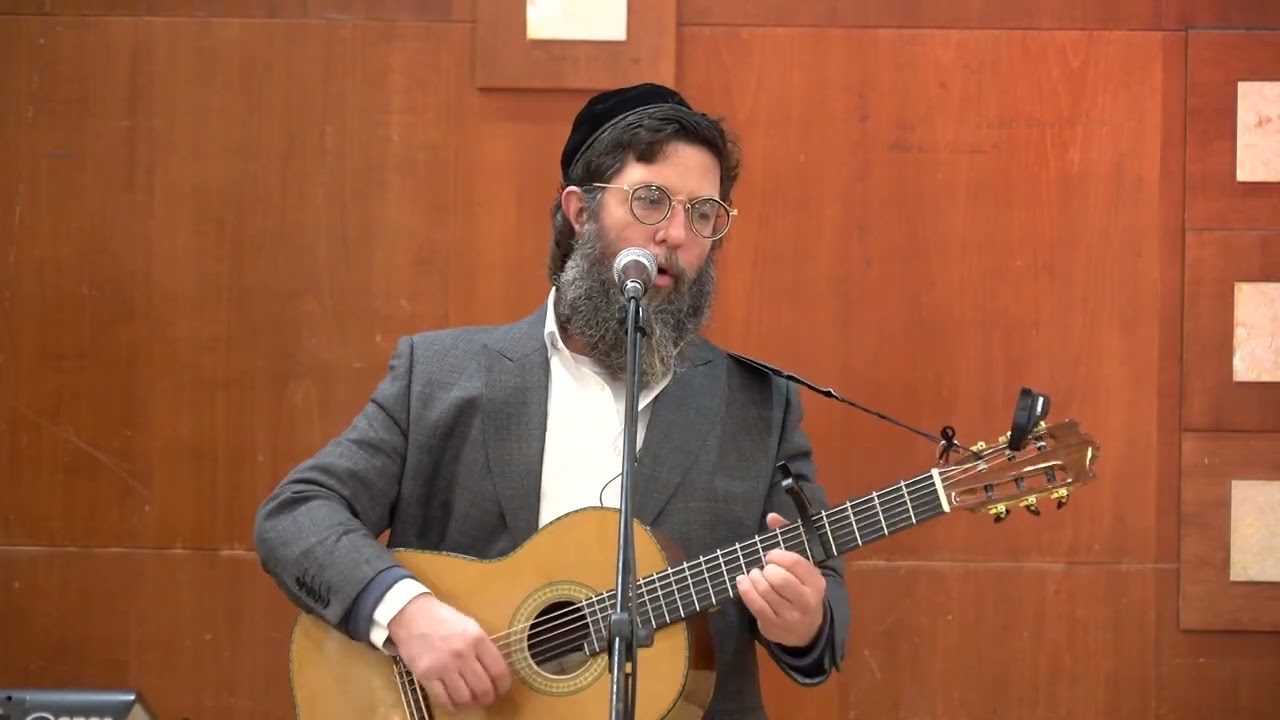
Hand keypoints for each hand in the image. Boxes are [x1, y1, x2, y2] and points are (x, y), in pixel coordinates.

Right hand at [388, 593, 511, 712]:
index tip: (501, 689)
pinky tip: (455, 704)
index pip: (498, 671)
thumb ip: (482, 647)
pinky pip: (443, 700)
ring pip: (465, 698)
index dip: (503, 685)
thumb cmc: (443, 619)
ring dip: (471, 704)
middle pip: (483, 688)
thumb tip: (494, 670)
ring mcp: (443, 666)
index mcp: (477, 639)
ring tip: (471, 701)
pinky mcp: (426, 675)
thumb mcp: (470, 626)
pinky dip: (452, 706)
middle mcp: (463, 654)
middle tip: (487, 699)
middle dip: (488, 698)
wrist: (412, 614)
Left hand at [736, 512, 827, 647]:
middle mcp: (806, 601)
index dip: (778, 555)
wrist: (807, 630)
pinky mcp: (774, 626)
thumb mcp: (803, 567)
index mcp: (816, 582)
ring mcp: (790, 616)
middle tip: (764, 567)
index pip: (796, 563)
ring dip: (754, 578)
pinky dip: (745, 590)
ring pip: (765, 592)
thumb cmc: (802, 589)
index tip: (770, 555)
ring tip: (754, 574)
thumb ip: (788, 537)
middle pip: (779, 579)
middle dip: (766, 569)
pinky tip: (743, 581)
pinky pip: (755, 605)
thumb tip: (771, 516)